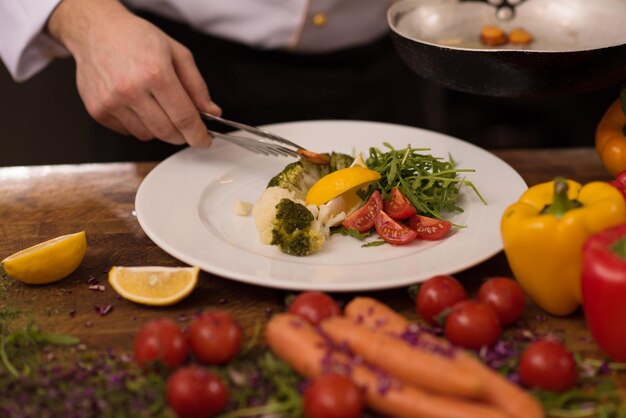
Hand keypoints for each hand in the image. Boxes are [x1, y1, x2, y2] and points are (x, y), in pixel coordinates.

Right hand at [47, 0, 220, 146]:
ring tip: (156, 104)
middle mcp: (131, 89)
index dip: (198, 134)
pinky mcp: (98, 111)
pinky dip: (139, 125)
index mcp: (155, 73)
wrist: (96, 30)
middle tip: (185, 124)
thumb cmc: (136, 38)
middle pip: (167, 132)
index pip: (184, 117)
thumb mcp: (177, 53)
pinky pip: (129, 132)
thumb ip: (197, 86)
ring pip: (148, 135)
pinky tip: (137, 104)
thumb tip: (211, 111)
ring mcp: (111, 102)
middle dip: (182, 134)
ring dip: (159, 128)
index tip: (203, 140)